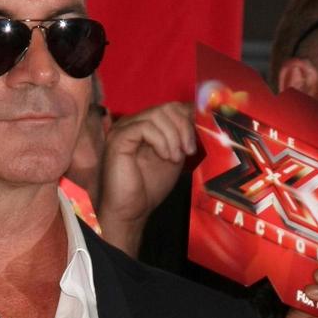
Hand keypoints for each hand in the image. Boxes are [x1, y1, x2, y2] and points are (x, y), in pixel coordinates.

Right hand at [97, 101, 193, 254]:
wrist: (131, 210)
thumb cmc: (149, 187)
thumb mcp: (174, 156)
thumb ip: (182, 137)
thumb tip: (198, 118)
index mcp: (147, 125)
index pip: (172, 107)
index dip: (188, 119)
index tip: (196, 142)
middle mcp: (134, 123)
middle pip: (167, 107)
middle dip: (184, 127)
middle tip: (188, 150)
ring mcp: (124, 128)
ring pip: (157, 114)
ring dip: (173, 136)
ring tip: (174, 158)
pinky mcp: (118, 138)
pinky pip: (145, 127)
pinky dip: (161, 141)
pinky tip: (164, 156)